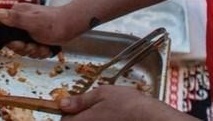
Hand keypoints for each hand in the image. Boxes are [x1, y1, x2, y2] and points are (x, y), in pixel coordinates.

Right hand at [0, 3, 78, 58]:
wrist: (72, 25)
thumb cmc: (54, 23)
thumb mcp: (34, 22)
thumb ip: (16, 19)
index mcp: (16, 13)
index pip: (4, 33)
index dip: (13, 44)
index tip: (24, 45)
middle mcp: (20, 20)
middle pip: (14, 43)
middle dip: (27, 49)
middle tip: (36, 46)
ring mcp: (28, 29)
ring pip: (25, 48)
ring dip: (35, 52)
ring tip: (44, 47)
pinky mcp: (36, 36)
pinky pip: (33, 49)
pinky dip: (40, 52)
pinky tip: (47, 49)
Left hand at [59, 85, 194, 120]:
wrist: (150, 118)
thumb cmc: (128, 105)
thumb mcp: (102, 93)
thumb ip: (81, 100)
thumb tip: (63, 103)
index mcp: (84, 120)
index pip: (64, 120)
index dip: (68, 112)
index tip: (74, 106)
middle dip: (80, 117)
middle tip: (93, 108)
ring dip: (93, 119)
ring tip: (106, 113)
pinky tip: (113, 117)